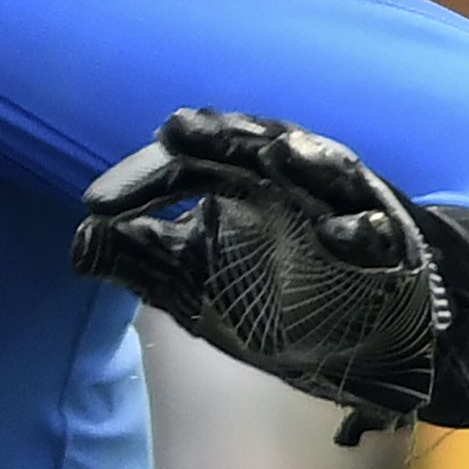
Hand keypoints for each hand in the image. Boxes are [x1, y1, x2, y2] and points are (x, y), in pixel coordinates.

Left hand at [71, 110, 448, 441]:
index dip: (140, 178)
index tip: (93, 204)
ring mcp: (341, 209)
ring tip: (279, 150)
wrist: (362, 340)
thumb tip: (78, 246)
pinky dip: (360, 232)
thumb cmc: (274, 295)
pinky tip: (336, 236)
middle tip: (178, 129)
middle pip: (251, 148)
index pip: (184, 165)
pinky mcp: (389, 247)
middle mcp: (285, 185)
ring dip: (306, 159)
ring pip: (325, 172)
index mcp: (234, 186)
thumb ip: (143, 265)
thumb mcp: (195, 288)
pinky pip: (377, 233)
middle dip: (219, 136)